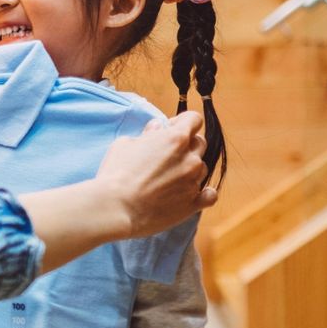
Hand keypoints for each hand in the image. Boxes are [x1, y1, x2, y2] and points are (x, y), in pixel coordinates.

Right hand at [94, 111, 216, 239]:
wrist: (116, 207)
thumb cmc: (116, 174)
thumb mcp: (125, 144)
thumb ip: (146, 134)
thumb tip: (156, 128)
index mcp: (175, 138)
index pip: (193, 119)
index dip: (181, 122)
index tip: (169, 129)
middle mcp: (190, 158)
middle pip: (200, 143)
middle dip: (186, 145)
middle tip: (166, 155)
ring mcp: (194, 181)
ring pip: (202, 168)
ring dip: (190, 168)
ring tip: (168, 177)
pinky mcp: (193, 203)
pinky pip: (210, 195)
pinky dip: (203, 193)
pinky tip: (190, 192)